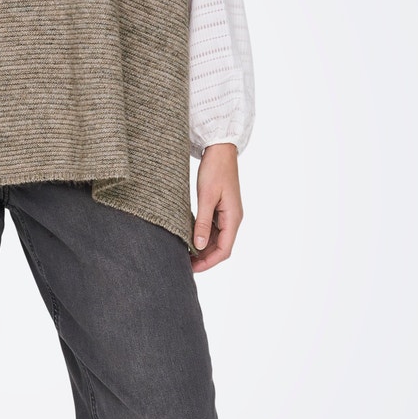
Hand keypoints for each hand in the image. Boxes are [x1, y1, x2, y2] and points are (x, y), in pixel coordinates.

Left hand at [190, 143, 242, 272]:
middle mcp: (233, 219)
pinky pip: (213, 228)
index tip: (192, 268)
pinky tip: (189, 238)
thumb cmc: (215, 170)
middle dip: (204, 258)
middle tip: (184, 264)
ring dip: (203, 248)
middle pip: (221, 247)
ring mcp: (227, 214)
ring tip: (184, 253)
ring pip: (217, 239)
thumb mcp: (206, 197)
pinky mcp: (221, 208)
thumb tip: (200, 245)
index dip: (209, 262)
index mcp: (233, 218)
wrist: (220, 150)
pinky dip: (203, 236)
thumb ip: (203, 222)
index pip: (224, 250)